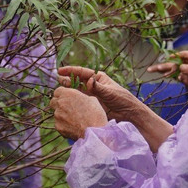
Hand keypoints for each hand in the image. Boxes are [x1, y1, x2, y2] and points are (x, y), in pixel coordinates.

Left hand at [51, 86, 106, 139]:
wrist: (95, 132)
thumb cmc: (96, 114)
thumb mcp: (92, 100)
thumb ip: (80, 97)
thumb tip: (78, 99)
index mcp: (68, 94)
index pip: (57, 91)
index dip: (62, 95)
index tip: (66, 98)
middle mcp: (60, 103)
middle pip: (53, 102)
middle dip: (58, 104)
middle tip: (67, 109)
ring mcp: (57, 115)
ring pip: (56, 113)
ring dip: (62, 115)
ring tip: (74, 120)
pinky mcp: (58, 126)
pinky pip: (58, 124)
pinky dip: (64, 125)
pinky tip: (73, 127)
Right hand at [57, 64, 174, 151]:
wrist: (129, 116)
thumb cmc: (124, 101)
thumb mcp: (111, 93)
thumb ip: (99, 87)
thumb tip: (89, 80)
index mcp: (99, 78)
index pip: (82, 72)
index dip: (70, 71)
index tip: (60, 71)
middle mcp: (93, 86)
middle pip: (76, 81)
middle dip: (66, 80)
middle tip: (57, 82)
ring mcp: (91, 96)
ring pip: (76, 92)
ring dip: (67, 91)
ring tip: (58, 92)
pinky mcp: (90, 106)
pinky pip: (78, 102)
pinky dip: (71, 102)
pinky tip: (65, 103)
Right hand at [148, 50, 187, 92]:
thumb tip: (180, 67)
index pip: (183, 55)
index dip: (173, 58)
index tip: (165, 61)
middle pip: (178, 62)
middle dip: (166, 66)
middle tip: (151, 69)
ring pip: (181, 71)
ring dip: (181, 77)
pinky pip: (186, 77)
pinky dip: (185, 81)